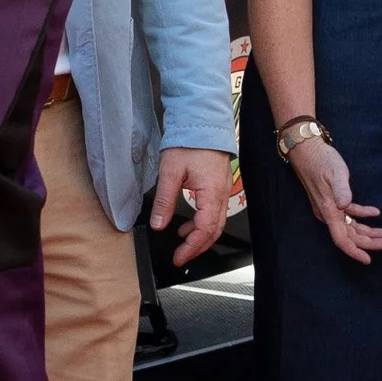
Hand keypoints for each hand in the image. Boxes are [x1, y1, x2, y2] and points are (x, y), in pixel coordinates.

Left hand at [151, 146, 234, 268]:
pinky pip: (214, 212)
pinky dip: (202, 223)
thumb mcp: (170, 172)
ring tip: (182, 243)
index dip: (192, 247)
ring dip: (200, 236)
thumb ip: (164, 200)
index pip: (205, 230)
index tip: (179, 257)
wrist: (202, 123)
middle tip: (181, 257)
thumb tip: (158, 224)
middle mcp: (221, 194)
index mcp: (211, 193)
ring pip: (216, 223)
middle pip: (214, 231)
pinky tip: (188, 224)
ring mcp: (223, 190)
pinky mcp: (219, 186)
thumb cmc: (189, 143)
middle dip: (197, 247)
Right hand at [286, 132, 381, 265]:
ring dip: (368, 232)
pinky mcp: (332, 201)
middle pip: (350, 236)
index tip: (368, 260)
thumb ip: (342, 189)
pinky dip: (362, 216)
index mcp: (329, 211)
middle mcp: (328, 214)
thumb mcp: (335, 172)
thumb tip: (345, 205)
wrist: (306, 150)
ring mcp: (330, 208)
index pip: (342, 239)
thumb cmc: (321, 160)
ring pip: (351, 227)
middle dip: (369, 242)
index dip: (355, 251)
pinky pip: (349, 215)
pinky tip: (375, 213)